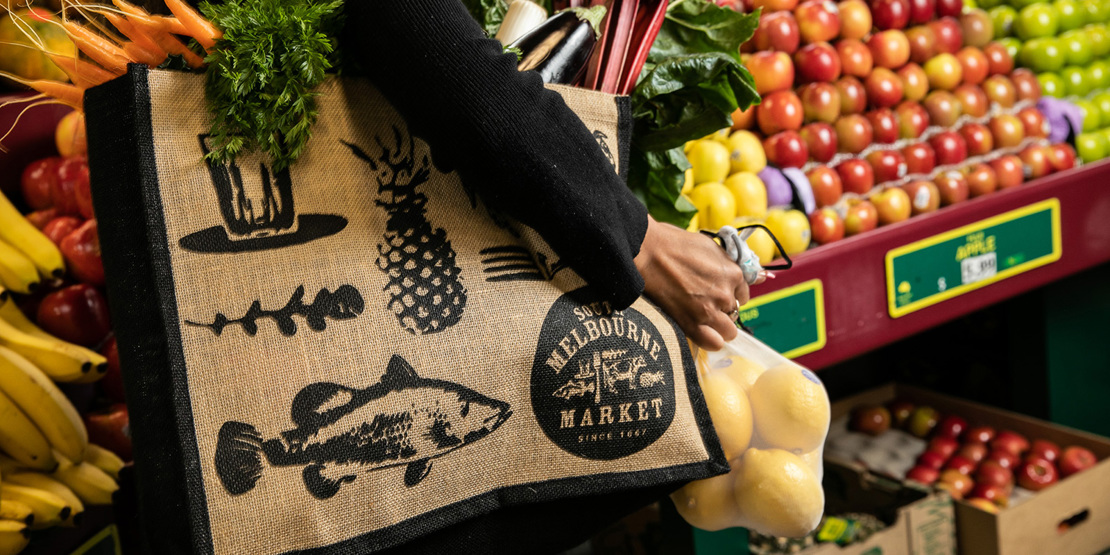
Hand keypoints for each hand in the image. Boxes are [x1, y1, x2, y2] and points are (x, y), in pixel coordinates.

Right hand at [634, 216, 750, 349]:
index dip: (729, 293)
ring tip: (703, 318)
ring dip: (718, 327)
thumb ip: (729, 263)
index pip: (743, 294)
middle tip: (706, 302)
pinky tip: (701, 331)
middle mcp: (724, 294)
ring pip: (728, 332)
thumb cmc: (674, 244)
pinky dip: (710, 341)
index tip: (716, 292)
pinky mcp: (691, 324)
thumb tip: (752, 274)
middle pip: (735, 313)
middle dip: (723, 309)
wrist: (647, 252)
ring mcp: (708, 311)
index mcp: (732, 273)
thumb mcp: (709, 245)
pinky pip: (713, 343)